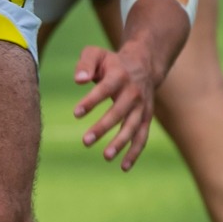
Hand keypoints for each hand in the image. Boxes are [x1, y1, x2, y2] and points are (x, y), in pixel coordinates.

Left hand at [72, 43, 154, 169]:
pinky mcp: (146, 118)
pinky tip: (123, 167)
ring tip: (105, 156)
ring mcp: (142, 106)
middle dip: (103, 127)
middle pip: (119, 112)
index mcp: (119, 75)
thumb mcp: (96, 54)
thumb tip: (78, 80)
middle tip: (85, 141)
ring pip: (133, 127)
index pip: (104, 90)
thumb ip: (84, 64)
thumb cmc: (111, 62)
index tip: (76, 113)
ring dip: (121, 143)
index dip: (91, 102)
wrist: (143, 64)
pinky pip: (142, 137)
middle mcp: (133, 92)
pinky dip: (135, 152)